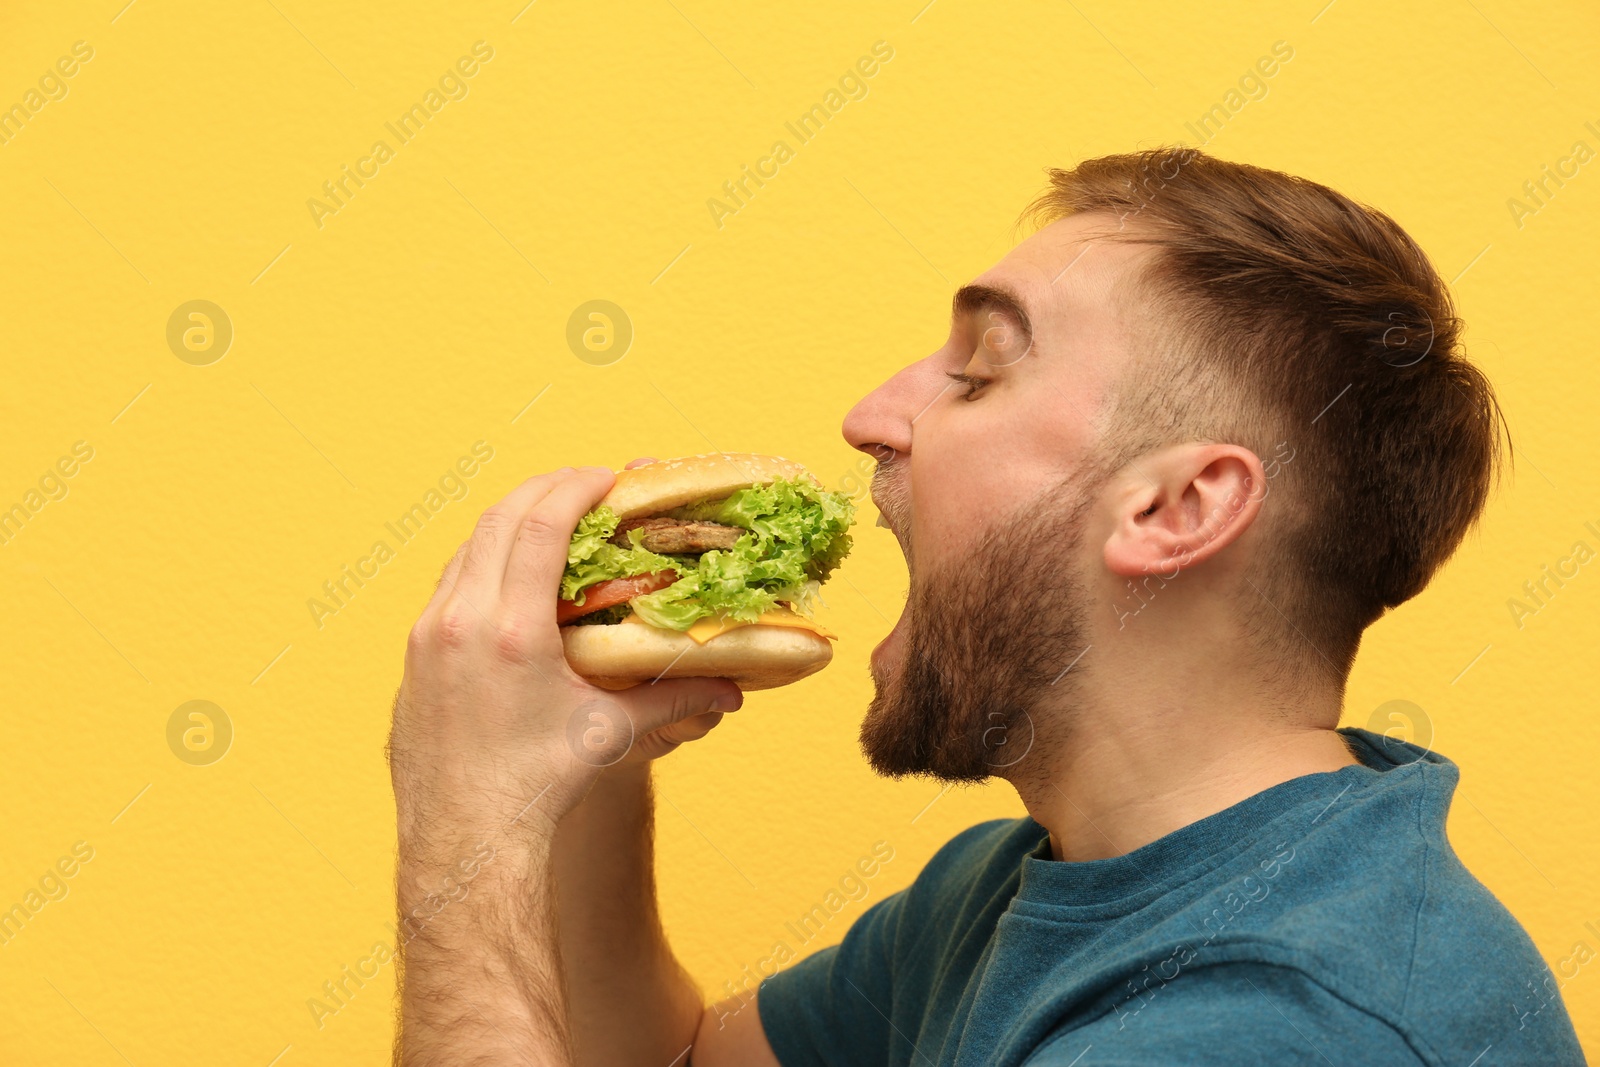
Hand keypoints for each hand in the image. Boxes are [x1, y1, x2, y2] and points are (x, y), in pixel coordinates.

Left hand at [388, 464, 742, 865]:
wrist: (465, 840)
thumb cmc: (538, 788)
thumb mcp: (609, 733)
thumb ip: (673, 698)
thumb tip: (733, 689)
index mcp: (511, 631)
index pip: (539, 526)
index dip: (574, 490)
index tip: (604, 479)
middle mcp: (459, 622)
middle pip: (496, 520)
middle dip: (542, 492)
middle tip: (582, 487)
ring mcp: (426, 637)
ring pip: (464, 549)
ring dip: (507, 524)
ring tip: (548, 523)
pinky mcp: (413, 657)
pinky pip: (446, 586)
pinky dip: (480, 563)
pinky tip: (508, 578)